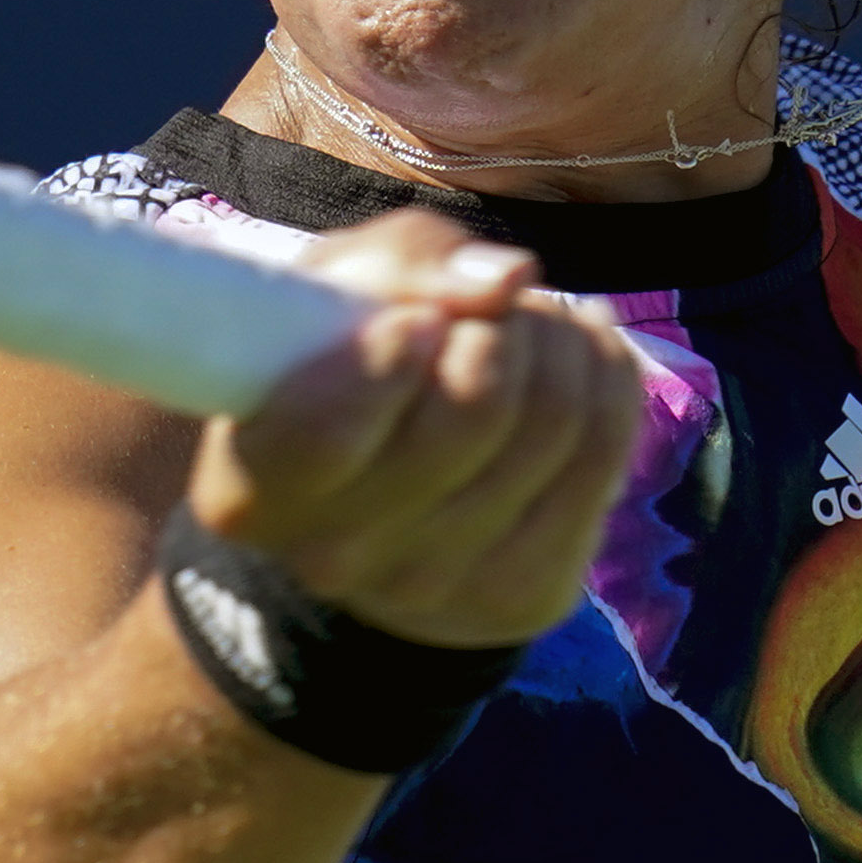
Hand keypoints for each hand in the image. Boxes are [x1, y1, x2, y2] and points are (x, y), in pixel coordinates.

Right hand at [187, 209, 647, 648]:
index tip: (411, 322)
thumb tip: (507, 279)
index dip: (387, 354)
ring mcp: (435, 592)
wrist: (379, 493)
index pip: (328, 432)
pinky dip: (607, 376)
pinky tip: (579, 357)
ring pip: (556, 425)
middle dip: (501, 325)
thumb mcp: (336, 289)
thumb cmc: (344, 358)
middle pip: (475, 408)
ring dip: (559, 341)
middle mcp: (335, 560)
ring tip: (528, 329)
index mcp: (253, 490)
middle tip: (484, 315)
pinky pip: (608, 455)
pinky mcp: (526, 599)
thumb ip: (402, 263)